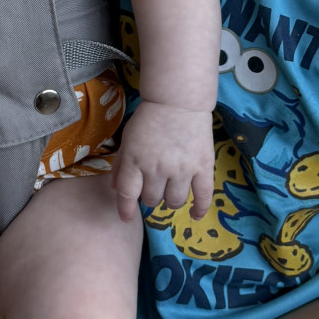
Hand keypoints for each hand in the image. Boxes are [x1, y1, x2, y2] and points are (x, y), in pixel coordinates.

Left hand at [110, 100, 214, 223]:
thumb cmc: (149, 118)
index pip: (128, 194)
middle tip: (155, 187)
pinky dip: (199, 209)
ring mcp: (181, 169)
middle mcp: (157, 169)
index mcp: (135, 161)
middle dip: (151, 196)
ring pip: (174, 201)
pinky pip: (203, 196)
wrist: (179, 100)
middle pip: (152, 199)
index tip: (126, 217)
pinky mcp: (202, 167)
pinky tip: (196, 215)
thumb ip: (121, 165)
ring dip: (170, 200)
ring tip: (171, 190)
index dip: (125, 209)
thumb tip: (115, 189)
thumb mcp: (128, 139)